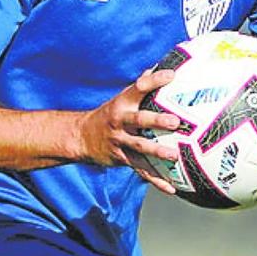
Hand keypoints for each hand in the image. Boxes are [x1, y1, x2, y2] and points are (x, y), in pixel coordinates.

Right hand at [75, 68, 182, 192]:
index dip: (154, 81)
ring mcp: (120, 141)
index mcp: (122, 103)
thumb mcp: (121, 97)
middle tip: (175, 121)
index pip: (138, 87)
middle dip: (156, 120)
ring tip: (174, 156)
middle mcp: (120, 121)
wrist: (81, 138)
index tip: (172, 75)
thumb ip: (140, 85)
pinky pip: (140, 170)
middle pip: (139, 119)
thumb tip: (159, 67)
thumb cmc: (110, 114)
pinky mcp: (122, 159)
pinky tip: (172, 188)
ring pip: (139, 147)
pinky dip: (156, 180)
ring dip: (157, 151)